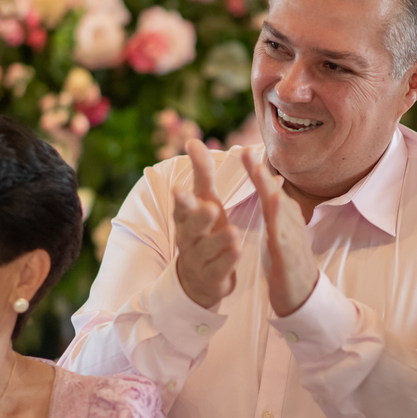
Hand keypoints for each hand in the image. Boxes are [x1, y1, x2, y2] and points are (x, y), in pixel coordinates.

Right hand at [174, 139, 238, 308]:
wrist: (199, 277)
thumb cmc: (205, 229)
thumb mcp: (203, 200)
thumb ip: (201, 172)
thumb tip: (193, 140)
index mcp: (187, 216)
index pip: (182, 205)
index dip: (181, 198)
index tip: (178, 189)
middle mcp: (189, 236)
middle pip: (190, 227)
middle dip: (199, 218)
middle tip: (210, 208)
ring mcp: (198, 258)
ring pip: (206, 249)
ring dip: (219, 240)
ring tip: (232, 232)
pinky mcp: (211, 276)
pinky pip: (218, 269)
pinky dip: (227, 260)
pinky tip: (237, 250)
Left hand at [242, 149, 317, 316]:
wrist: (303, 297)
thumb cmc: (289, 263)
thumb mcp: (279, 232)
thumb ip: (276, 210)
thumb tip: (273, 186)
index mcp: (285, 219)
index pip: (269, 191)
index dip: (257, 172)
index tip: (243, 151)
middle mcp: (291, 225)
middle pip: (275, 194)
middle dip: (261, 174)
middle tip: (246, 152)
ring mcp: (292, 240)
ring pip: (281, 212)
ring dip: (269, 191)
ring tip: (257, 173)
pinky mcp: (290, 258)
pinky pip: (284, 238)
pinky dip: (279, 222)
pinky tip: (273, 209)